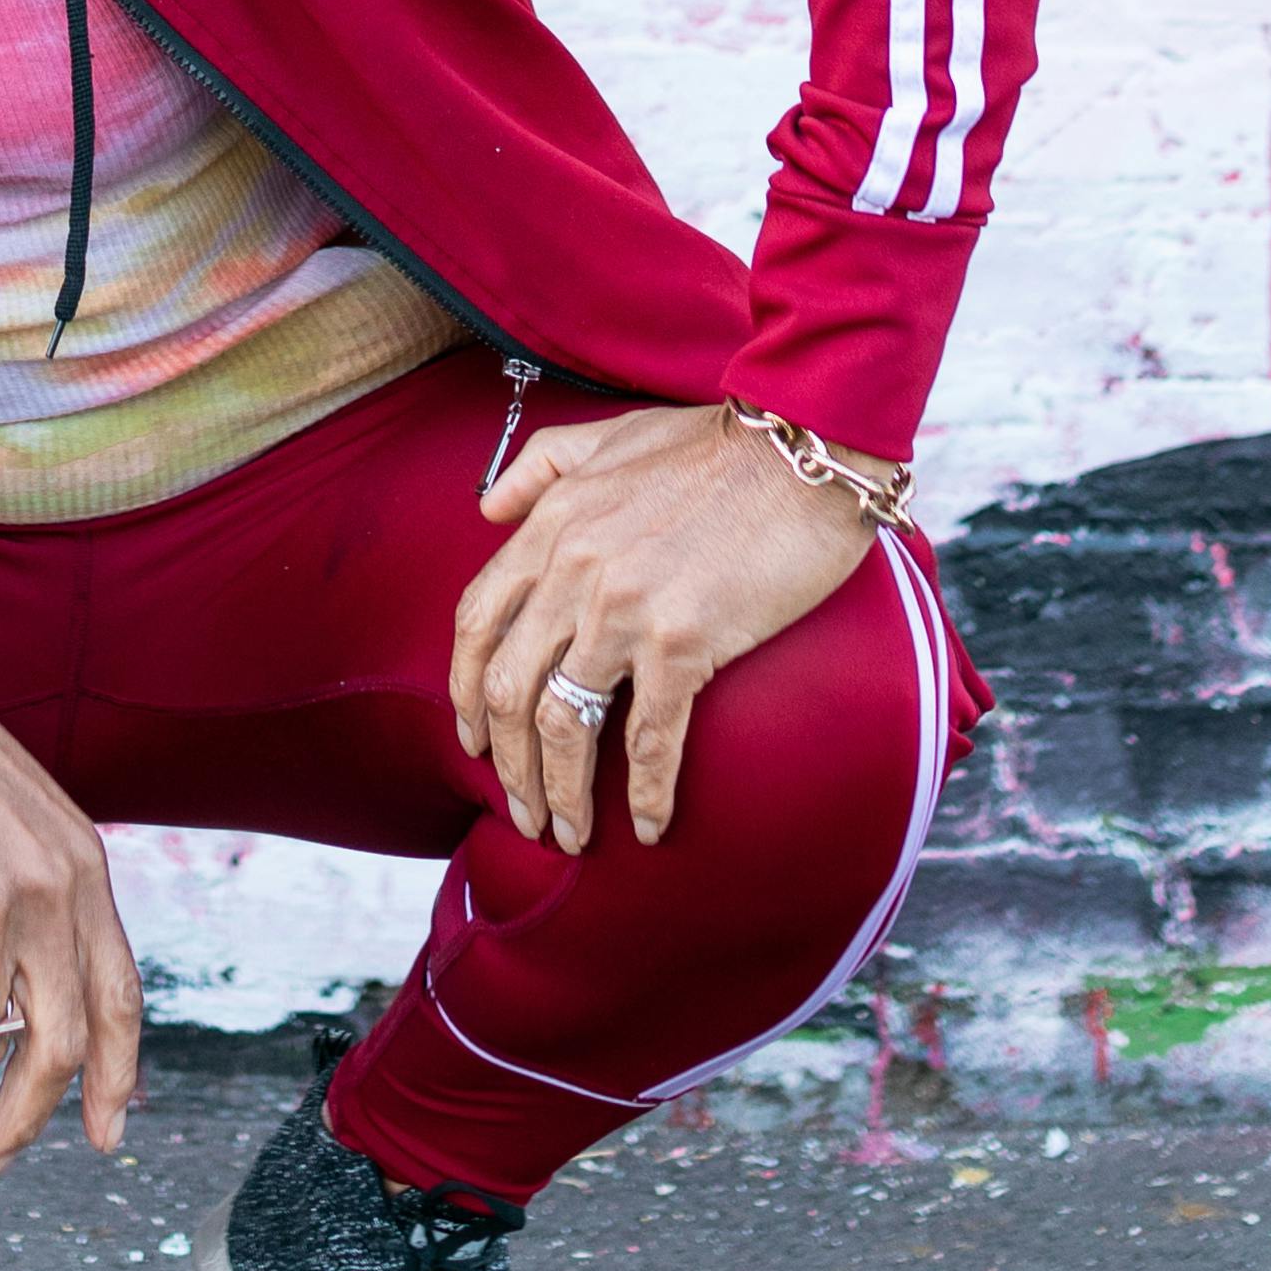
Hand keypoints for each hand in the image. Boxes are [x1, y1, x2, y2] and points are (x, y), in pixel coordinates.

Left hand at [449, 397, 881, 854]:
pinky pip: (650, 737)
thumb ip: (540, 465)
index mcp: (551, 524)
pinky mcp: (685, 640)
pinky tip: (650, 825)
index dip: (465, 689)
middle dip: (507, 763)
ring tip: (570, 835)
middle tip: (521, 809)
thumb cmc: (717, 446)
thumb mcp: (611, 435)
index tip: (474, 737)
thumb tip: (488, 507)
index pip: (477, 621)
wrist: (805, 452)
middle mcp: (573, 570)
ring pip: (564, 725)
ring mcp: (624, 609)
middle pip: (509, 690)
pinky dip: (646, 791)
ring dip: (560, 792)